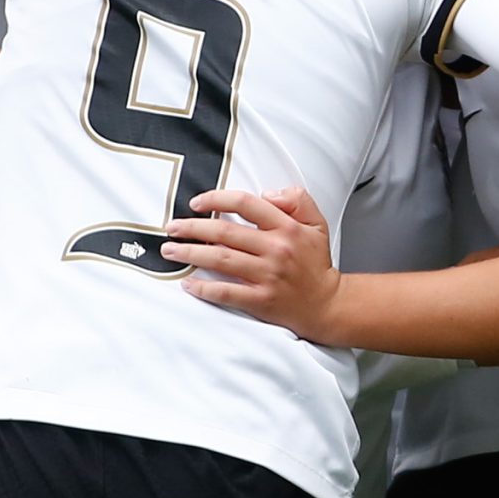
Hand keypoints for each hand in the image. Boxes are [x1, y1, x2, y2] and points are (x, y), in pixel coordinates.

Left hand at [164, 185, 339, 339]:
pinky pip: (226, 292)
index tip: (196, 202)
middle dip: (192, 227)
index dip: (216, 199)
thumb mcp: (317, 223)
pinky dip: (204, 287)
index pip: (245, 203)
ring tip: (170, 250)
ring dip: (190, 253)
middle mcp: (275, 249)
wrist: (327, 304)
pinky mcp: (261, 300)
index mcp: (286, 226)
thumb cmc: (316, 263)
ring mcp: (267, 275)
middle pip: (224, 231)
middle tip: (172, 228)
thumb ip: (297, 200)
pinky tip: (187, 282)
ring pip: (220, 259)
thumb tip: (268, 193)